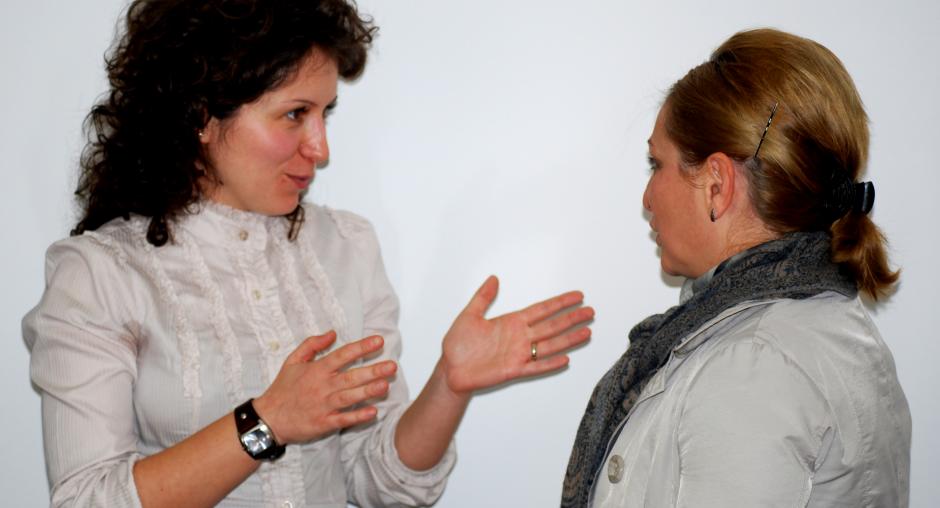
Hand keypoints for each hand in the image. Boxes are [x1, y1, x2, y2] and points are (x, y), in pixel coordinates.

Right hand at [253, 331, 396, 444]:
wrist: (268, 418)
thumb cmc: (282, 388)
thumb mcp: (292, 361)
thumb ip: (312, 344)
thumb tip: (332, 332)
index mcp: (317, 370)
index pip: (342, 355)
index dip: (361, 347)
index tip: (379, 341)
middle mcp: (322, 387)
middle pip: (351, 377)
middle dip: (373, 371)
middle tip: (392, 366)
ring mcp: (324, 406)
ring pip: (350, 397)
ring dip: (368, 391)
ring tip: (385, 385)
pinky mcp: (323, 423)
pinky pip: (343, 419)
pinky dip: (357, 416)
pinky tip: (373, 412)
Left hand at [440, 276, 592, 393]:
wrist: (450, 368)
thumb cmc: (458, 344)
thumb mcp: (469, 315)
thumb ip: (483, 297)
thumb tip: (493, 278)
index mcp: (512, 322)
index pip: (542, 309)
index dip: (560, 302)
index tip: (577, 296)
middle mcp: (519, 337)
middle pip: (552, 325)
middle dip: (572, 318)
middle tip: (591, 312)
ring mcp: (518, 354)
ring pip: (549, 345)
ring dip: (568, 339)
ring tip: (587, 332)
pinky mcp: (513, 370)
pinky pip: (535, 367)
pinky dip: (549, 363)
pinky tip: (565, 359)